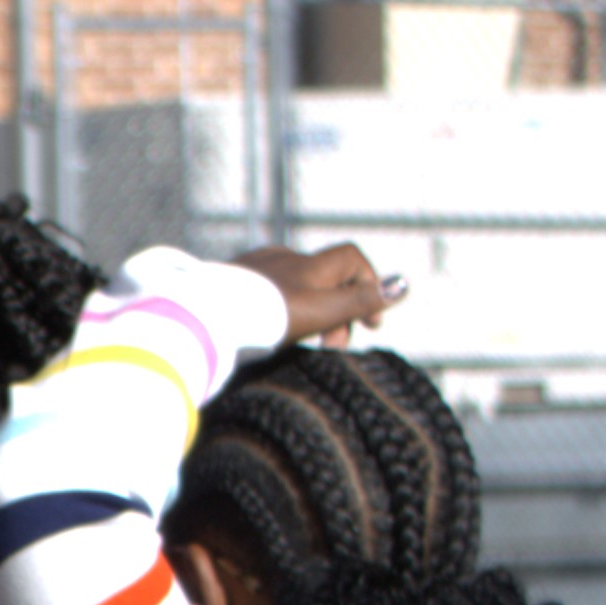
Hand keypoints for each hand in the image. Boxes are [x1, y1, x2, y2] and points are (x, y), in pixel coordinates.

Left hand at [233, 242, 397, 345]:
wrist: (202, 315)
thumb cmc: (265, 315)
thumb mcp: (322, 311)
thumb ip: (361, 300)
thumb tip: (403, 285)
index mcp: (308, 263)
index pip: (352, 258)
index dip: (369, 284)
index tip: (371, 323)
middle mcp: (280, 258)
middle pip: (323, 279)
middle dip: (337, 311)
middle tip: (332, 346)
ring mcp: (250, 268)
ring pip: (292, 288)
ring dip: (307, 314)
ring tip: (301, 345)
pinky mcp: (225, 282)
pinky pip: (261, 293)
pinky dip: (275, 312)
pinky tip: (265, 335)